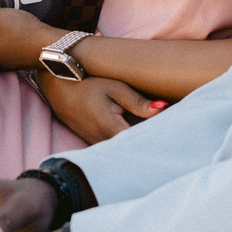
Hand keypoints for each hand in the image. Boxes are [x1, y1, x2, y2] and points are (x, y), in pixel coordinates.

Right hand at [39, 73, 162, 143]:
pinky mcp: (93, 141)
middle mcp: (102, 142)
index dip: (158, 139)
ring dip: (139, 141)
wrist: (57, 84)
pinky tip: (138, 128)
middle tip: (170, 132)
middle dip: (151, 141)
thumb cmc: (87, 81)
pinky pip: (114, 145)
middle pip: (133, 149)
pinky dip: (127, 139)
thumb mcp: (115, 87)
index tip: (174, 134)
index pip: (141, 144)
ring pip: (123, 149)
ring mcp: (96, 144)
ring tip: (156, 129)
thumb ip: (139, 102)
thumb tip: (164, 109)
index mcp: (111, 129)